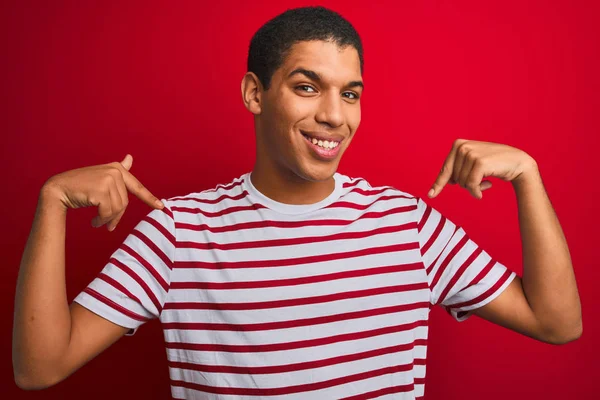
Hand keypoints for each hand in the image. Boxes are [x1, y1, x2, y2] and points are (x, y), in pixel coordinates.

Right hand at [42, 154, 163, 230]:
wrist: (59, 189)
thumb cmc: (81, 186)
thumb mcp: (102, 177)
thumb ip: (118, 171)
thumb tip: (130, 158)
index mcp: (117, 168)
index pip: (136, 186)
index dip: (149, 198)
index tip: (161, 207)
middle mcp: (114, 171)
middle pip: (125, 202)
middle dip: (117, 217)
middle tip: (109, 226)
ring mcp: (108, 179)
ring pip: (117, 208)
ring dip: (108, 220)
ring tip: (99, 223)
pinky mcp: (101, 189)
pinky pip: (108, 212)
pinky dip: (102, 220)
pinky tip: (94, 222)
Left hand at [428, 139, 536, 199]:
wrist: (518, 162)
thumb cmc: (494, 165)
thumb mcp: (472, 164)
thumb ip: (459, 169)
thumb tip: (448, 182)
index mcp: (458, 145)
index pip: (445, 170)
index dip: (439, 184)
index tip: (431, 195)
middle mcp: (462, 146)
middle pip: (454, 179)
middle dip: (466, 184)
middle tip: (481, 178)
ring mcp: (470, 153)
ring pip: (462, 183)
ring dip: (474, 187)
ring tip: (486, 179)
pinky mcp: (479, 162)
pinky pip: (471, 185)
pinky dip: (477, 191)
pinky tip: (488, 185)